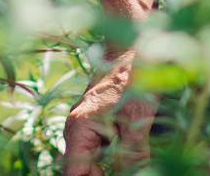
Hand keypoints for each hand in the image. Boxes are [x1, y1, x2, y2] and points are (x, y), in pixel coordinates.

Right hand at [63, 51, 154, 174]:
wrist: (134, 45)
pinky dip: (117, 158)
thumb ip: (131, 154)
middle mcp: (77, 130)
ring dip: (113, 168)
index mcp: (78, 129)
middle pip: (83, 170)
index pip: (74, 174)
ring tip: (133, 162)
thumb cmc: (133, 76)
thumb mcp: (136, 118)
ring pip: (95, 163)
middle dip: (104, 174)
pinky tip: (134, 155)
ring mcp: (87, 128)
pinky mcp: (100, 125)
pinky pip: (103, 151)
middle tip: (132, 170)